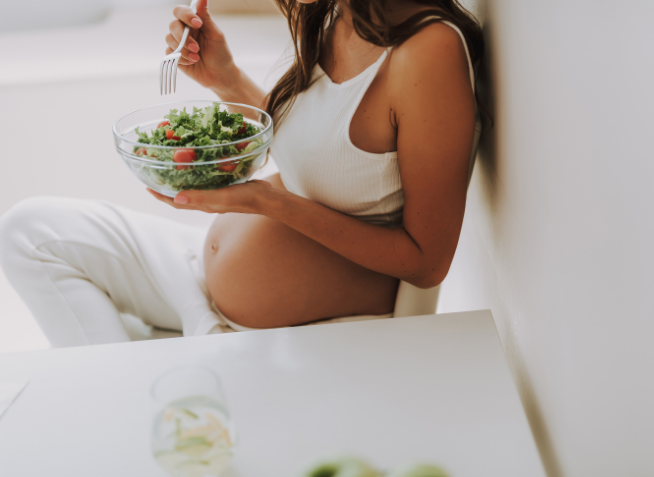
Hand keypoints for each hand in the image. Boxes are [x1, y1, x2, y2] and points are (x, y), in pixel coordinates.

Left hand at [147, 180, 273, 214]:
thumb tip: (175, 198)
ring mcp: (216, 194)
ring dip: (181, 180)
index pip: (176, 202)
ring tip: (172, 168)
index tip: (146, 186)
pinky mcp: (225, 187)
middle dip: (167, 187)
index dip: (160, 196)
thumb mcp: (221, 197)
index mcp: (203, 205)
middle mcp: (207, 201)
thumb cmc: (245, 198)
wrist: (267, 199)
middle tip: (156, 173)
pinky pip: (206, 181)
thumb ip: (200, 197)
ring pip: (193, 188)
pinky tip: (199, 165)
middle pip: (182, 195)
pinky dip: (198, 174)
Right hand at [165, 0, 238, 91]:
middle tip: (197, 47)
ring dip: (183, 50)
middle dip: (183, 37)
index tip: (197, 24)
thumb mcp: (216, 35)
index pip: (181, 11)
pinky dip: (181, 59)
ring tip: (196, 57)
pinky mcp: (175, 57)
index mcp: (193, 23)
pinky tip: (192, 62)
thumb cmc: (220, 54)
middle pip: (172, 25)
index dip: (186, 15)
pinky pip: (170, 54)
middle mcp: (184, 31)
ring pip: (169, 40)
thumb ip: (206, 17)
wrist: (220, 76)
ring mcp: (178, 44)